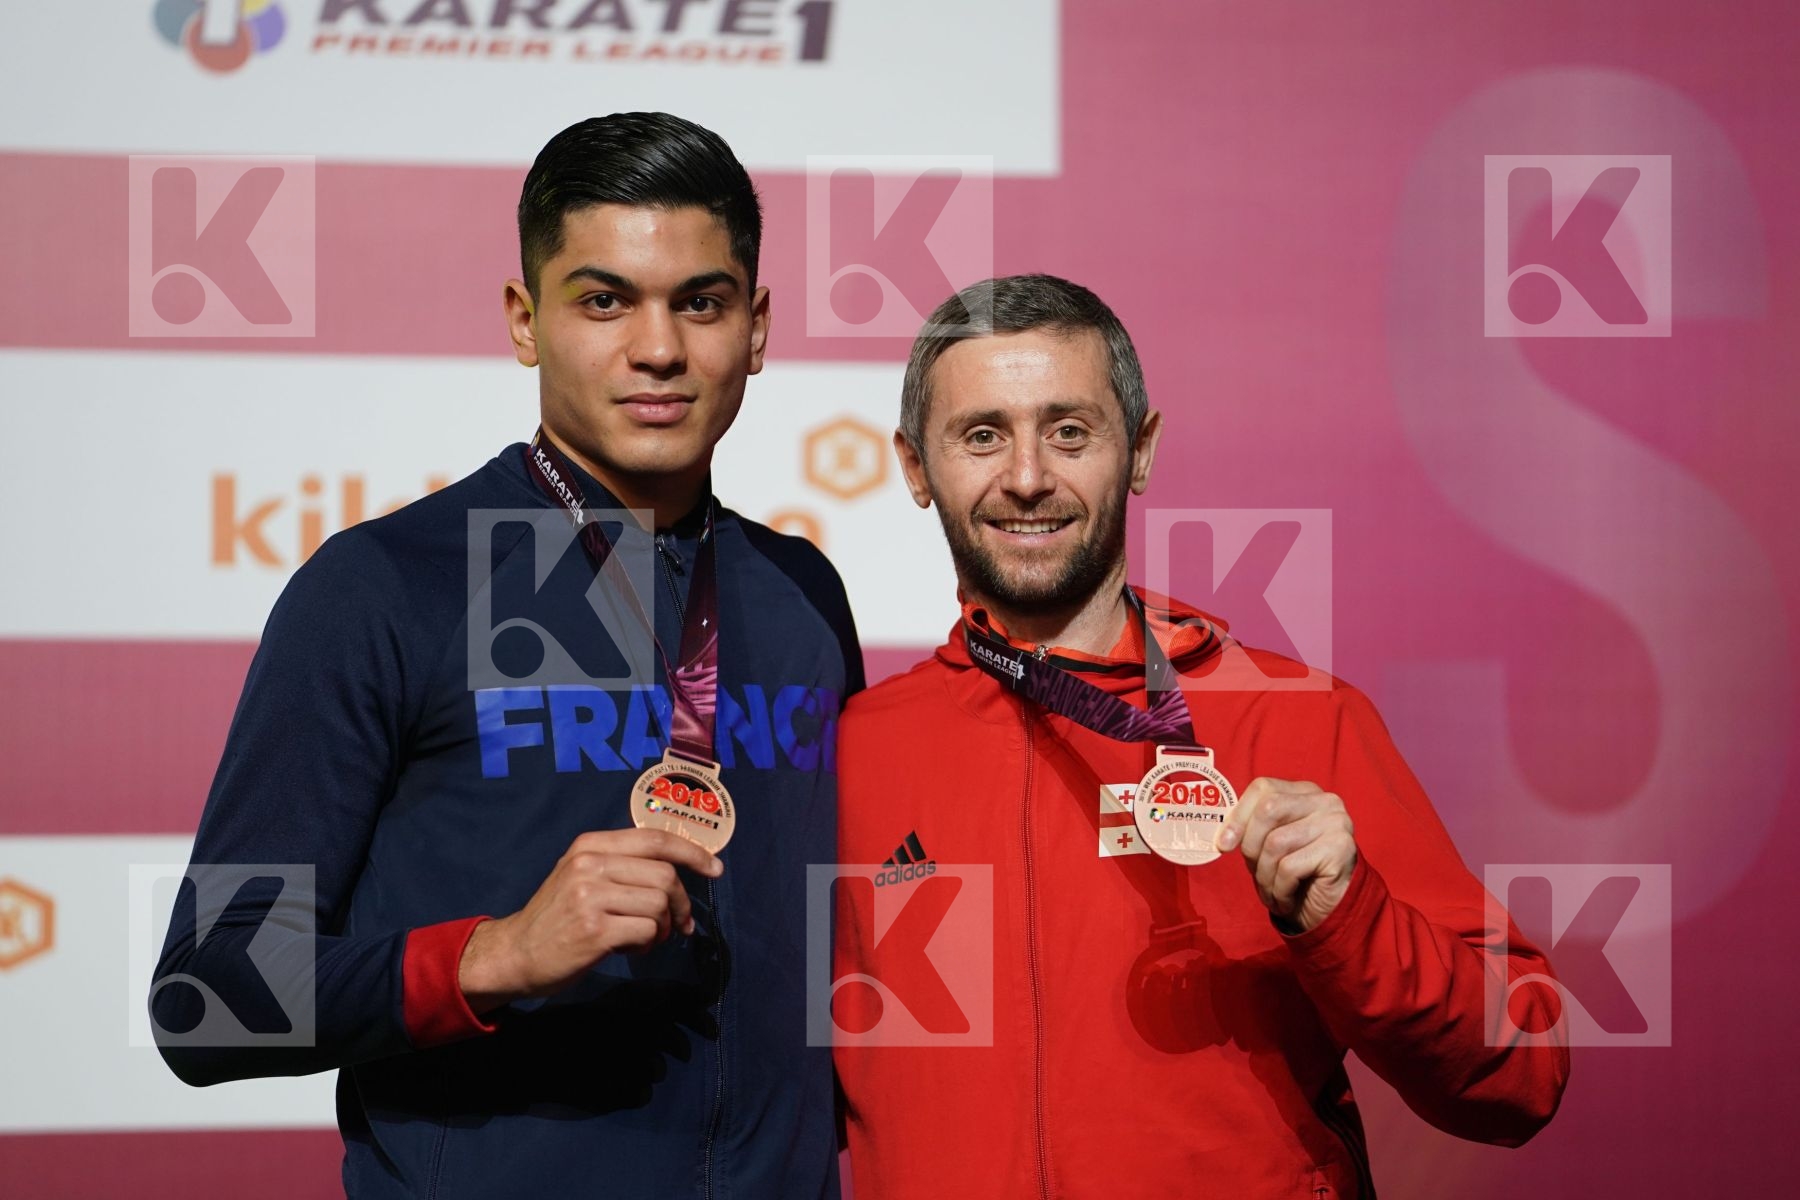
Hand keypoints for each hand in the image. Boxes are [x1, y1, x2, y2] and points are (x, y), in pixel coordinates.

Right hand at [458, 828, 722, 1012]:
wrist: (515, 953)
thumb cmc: (557, 916)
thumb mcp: (580, 874)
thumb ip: (621, 864)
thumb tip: (679, 869)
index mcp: (589, 845)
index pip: (655, 839)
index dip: (692, 852)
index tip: (714, 869)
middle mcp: (590, 864)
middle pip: (665, 875)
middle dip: (682, 903)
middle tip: (679, 924)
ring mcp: (590, 896)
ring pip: (660, 903)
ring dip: (664, 927)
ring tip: (647, 938)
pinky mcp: (594, 930)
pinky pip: (647, 930)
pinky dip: (650, 942)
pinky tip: (634, 948)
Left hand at [1215, 778, 1355, 934]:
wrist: (1332, 910)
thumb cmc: (1296, 874)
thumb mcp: (1268, 844)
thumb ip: (1250, 829)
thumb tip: (1223, 837)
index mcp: (1305, 792)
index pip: (1263, 787)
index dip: (1238, 816)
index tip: (1224, 845)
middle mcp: (1325, 801)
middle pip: (1268, 809)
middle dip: (1251, 847)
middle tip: (1255, 873)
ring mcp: (1336, 823)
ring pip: (1276, 842)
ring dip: (1264, 876)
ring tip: (1270, 892)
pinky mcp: (1340, 849)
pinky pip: (1289, 867)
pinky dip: (1279, 890)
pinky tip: (1285, 900)